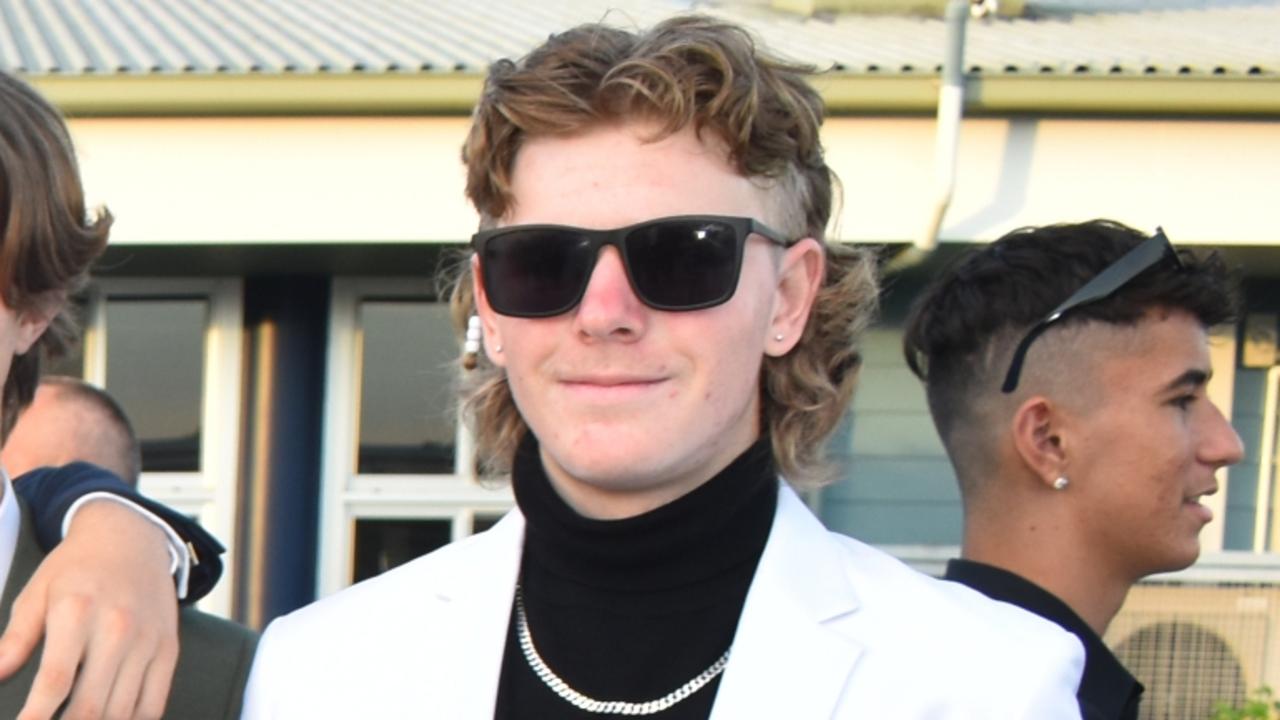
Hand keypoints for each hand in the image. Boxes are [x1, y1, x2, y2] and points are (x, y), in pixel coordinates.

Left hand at [0, 499, 178, 718]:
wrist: (131, 537)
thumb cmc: (78, 567)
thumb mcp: (36, 594)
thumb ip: (15, 640)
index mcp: (77, 612)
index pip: (55, 681)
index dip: (34, 717)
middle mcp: (117, 628)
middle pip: (90, 705)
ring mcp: (147, 640)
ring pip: (122, 711)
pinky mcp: (168, 648)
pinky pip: (154, 704)